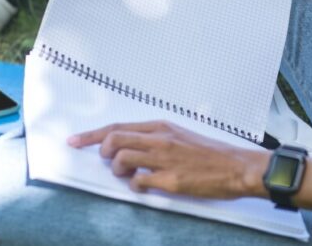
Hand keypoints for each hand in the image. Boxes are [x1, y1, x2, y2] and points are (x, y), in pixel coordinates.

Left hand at [67, 120, 268, 198]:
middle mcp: (160, 139)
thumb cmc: (210, 154)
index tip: (74, 140)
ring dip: (118, 170)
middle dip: (102, 152)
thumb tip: (130, 145)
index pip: (117, 126)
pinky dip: (135, 185)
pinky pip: (138, 181)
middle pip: (114, 139)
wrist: (237, 167)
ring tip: (129, 175)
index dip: (91, 135)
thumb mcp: (181, 135)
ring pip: (122, 158)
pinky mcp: (170, 179)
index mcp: (161, 127)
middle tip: (109, 162)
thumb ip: (155, 138)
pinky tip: (145, 186)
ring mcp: (164, 159)